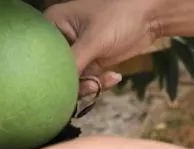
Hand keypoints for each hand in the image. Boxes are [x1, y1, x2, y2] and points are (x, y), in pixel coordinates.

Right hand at [44, 0, 159, 95]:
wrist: (151, 15)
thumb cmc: (120, 16)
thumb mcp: (94, 41)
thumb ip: (73, 64)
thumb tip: (57, 88)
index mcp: (52, 25)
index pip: (42, 57)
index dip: (52, 73)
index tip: (68, 83)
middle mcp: (60, 39)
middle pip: (55, 71)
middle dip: (75, 82)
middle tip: (92, 85)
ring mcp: (75, 52)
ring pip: (71, 80)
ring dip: (90, 85)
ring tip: (109, 78)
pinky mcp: (89, 62)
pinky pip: (86, 81)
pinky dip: (99, 83)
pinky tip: (114, 76)